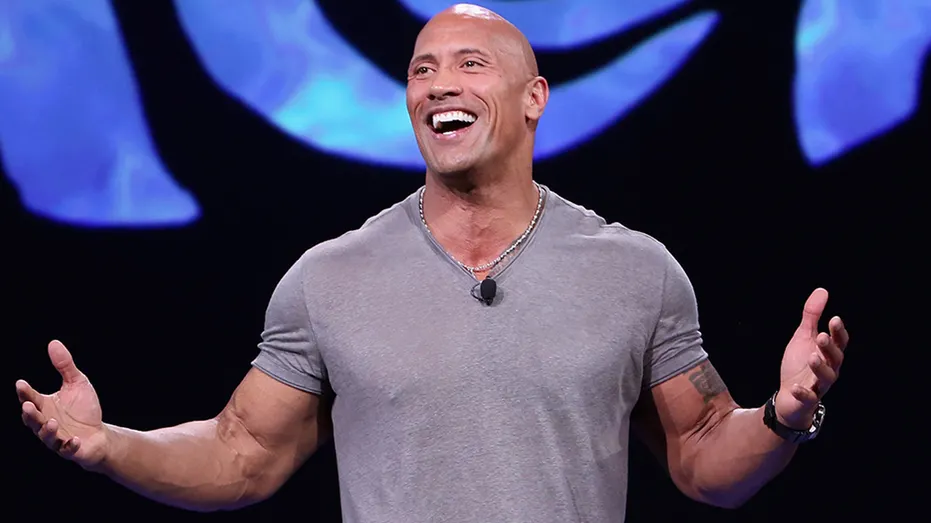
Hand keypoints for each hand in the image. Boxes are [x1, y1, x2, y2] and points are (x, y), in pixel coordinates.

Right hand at [16, 340, 109, 468]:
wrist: (99, 434)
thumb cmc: (84, 409)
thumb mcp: (77, 383)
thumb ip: (64, 365)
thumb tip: (53, 343)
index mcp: (45, 406)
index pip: (31, 398)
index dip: (25, 392)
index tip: (21, 384)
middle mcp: (46, 422)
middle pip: (33, 419)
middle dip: (30, 414)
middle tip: (28, 406)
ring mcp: (57, 438)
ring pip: (46, 436)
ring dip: (47, 430)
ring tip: (52, 422)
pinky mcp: (70, 449)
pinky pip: (67, 450)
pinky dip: (69, 445)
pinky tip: (73, 440)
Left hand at [775, 288, 848, 429]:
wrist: (789, 396)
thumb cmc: (799, 364)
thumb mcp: (803, 337)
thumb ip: (812, 316)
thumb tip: (822, 290)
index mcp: (828, 354)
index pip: (839, 342)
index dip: (838, 332)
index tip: (834, 319)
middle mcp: (828, 369)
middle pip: (835, 359)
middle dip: (830, 348)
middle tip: (821, 336)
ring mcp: (818, 385)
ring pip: (826, 378)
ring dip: (820, 367)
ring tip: (813, 356)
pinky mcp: (807, 399)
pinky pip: (808, 397)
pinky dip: (803, 392)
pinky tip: (796, 386)